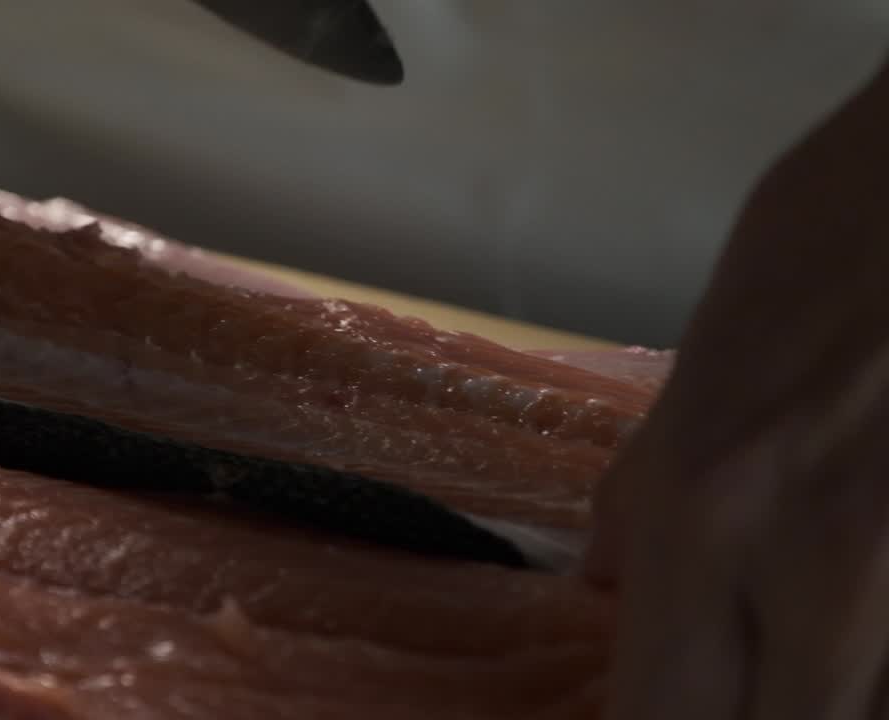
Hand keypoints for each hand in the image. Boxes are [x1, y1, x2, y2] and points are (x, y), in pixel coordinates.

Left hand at [586, 52, 888, 717]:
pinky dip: (882, 668)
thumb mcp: (707, 359)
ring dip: (835, 695)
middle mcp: (821, 572)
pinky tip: (863, 634)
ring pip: (861, 711)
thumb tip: (602, 581)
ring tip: (808, 657)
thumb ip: (644, 490)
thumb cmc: (838, 240)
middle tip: (754, 686)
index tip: (677, 714)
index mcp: (710, 514)